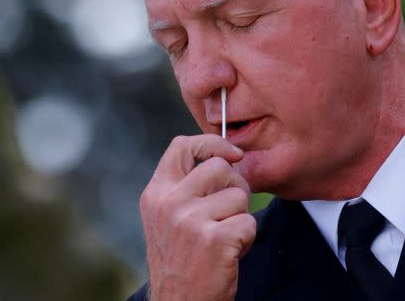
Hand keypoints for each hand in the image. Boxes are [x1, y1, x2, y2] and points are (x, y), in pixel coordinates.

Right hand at [140, 134, 255, 300]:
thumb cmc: (180, 262)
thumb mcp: (166, 219)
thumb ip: (185, 187)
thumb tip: (225, 158)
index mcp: (156, 193)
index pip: (181, 145)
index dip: (212, 143)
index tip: (232, 154)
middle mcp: (169, 202)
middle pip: (220, 166)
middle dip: (235, 185)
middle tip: (230, 210)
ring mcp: (190, 220)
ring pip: (239, 196)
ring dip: (240, 217)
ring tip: (224, 238)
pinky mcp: (214, 239)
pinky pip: (248, 223)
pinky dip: (247, 239)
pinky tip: (229, 253)